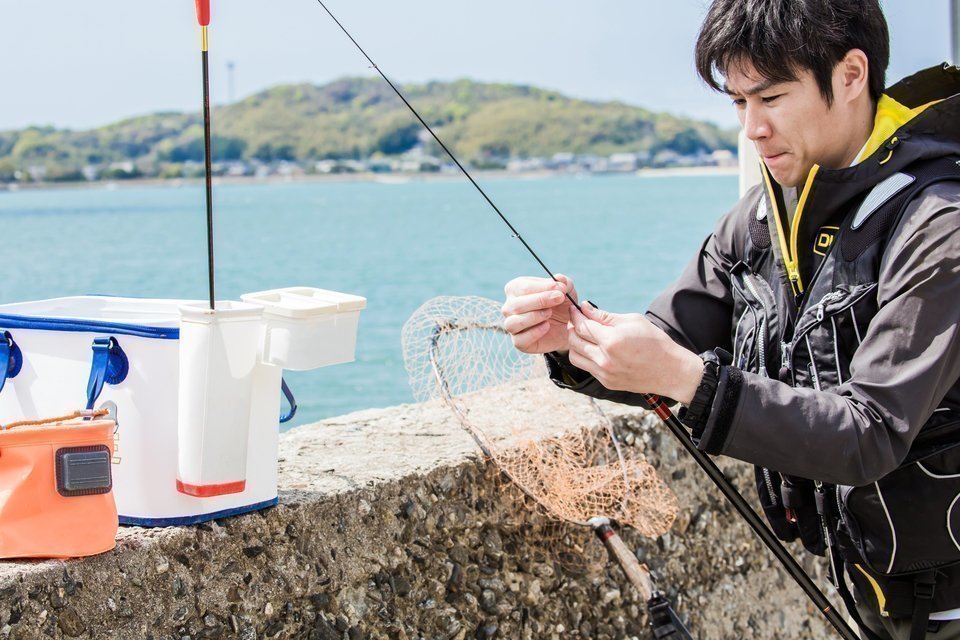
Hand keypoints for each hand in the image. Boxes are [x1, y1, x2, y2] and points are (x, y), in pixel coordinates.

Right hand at [502, 274, 577, 353]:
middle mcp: (509, 307)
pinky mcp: (518, 342)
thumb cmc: (560, 304)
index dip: (542, 287)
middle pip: (516, 304)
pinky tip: (547, 326)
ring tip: (550, 313)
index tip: (561, 289)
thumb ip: (564, 282)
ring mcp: (511, 325)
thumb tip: (559, 278)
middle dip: (540, 300)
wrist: (565, 326)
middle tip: (559, 298)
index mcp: (515, 289)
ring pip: (514, 322)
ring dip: (534, 317)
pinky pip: (520, 339)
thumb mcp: (565, 291)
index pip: (521, 287)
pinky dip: (534, 332)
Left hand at [566, 303, 703, 403]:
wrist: (670, 371)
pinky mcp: (606, 382)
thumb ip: (605, 316)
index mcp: (611, 341)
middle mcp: (604, 359)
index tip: (574, 309)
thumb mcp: (632, 321)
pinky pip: (587, 367)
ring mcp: (604, 373)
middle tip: (577, 320)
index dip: (575, 316)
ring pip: (575, 357)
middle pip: (574, 341)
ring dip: (575, 344)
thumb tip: (585, 308)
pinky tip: (595, 349)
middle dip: (572, 328)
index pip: (582, 326)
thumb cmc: (654, 341)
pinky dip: (586, 356)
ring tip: (584, 335)